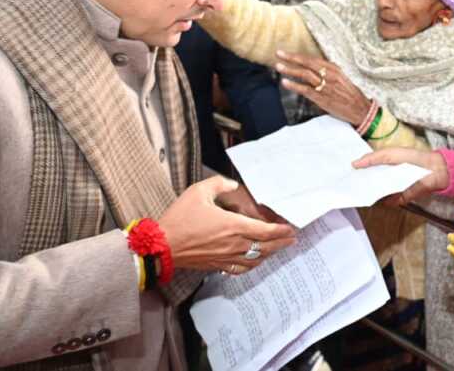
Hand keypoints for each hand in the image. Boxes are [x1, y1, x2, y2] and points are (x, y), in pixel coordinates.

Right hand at [158, 175, 295, 273]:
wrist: (162, 246)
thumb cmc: (180, 219)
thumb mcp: (199, 192)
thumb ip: (219, 184)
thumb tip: (232, 184)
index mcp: (233, 225)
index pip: (265, 231)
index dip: (281, 231)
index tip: (291, 229)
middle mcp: (234, 244)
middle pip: (266, 247)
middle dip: (282, 243)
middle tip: (292, 239)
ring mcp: (226, 257)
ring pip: (256, 259)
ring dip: (269, 254)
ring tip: (277, 248)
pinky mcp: (217, 265)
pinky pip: (241, 269)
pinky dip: (252, 264)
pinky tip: (254, 260)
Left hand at [275, 50, 370, 125]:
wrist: (360, 109)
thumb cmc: (350, 95)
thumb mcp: (341, 78)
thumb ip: (327, 73)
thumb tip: (312, 70)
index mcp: (334, 68)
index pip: (313, 59)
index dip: (299, 55)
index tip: (287, 53)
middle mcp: (330, 75)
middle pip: (307, 63)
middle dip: (292, 58)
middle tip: (279, 54)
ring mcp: (326, 86)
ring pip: (305, 74)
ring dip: (290, 70)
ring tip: (279, 66)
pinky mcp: (322, 98)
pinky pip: (306, 90)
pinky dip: (294, 85)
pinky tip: (285, 82)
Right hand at [352, 148, 449, 203]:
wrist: (433, 170)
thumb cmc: (412, 158)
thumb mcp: (389, 154)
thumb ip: (373, 158)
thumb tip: (354, 164)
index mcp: (383, 166)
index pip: (366, 170)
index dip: (355, 172)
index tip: (341, 174)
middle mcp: (385, 179)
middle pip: (368, 183)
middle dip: (357, 184)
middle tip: (343, 185)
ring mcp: (391, 190)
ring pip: (375, 194)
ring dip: (367, 193)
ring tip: (353, 192)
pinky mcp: (398, 199)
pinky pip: (386, 202)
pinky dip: (381, 201)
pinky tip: (371, 198)